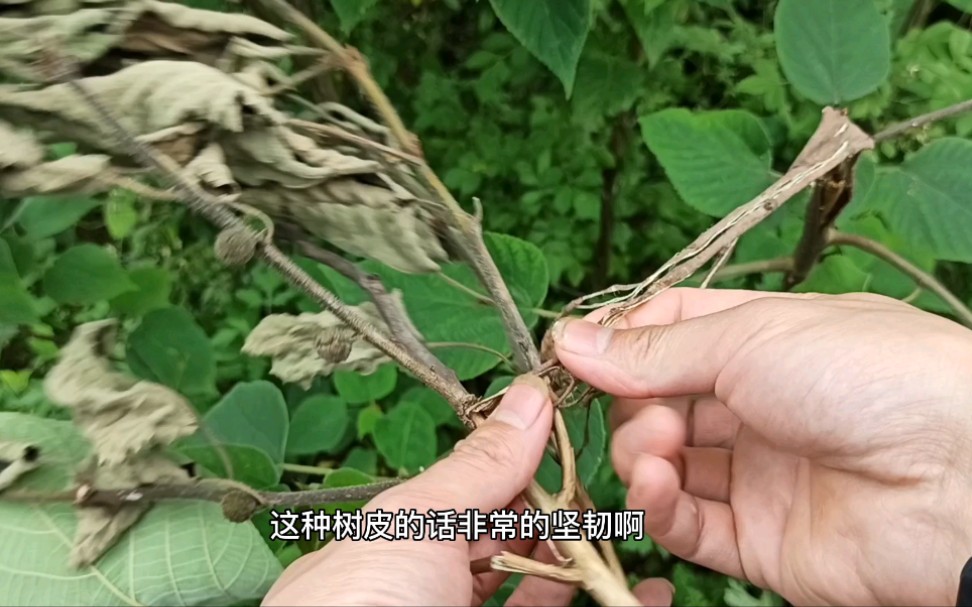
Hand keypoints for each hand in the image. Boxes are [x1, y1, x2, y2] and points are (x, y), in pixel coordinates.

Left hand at [263, 376, 671, 606]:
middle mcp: (427, 594)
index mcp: (390, 553)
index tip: (569, 447)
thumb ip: (479, 467)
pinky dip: (607, 606)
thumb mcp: (414, 523)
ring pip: (539, 593)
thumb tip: (530, 396)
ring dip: (589, 566)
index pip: (465, 501)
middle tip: (604, 498)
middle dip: (560, 519)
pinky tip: (644, 594)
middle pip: (506, 548)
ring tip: (630, 538)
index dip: (519, 472)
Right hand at [552, 288, 971, 605]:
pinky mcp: (757, 541)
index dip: (621, 342)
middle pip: (657, 403)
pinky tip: (652, 485)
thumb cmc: (869, 374)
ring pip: (664, 464)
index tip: (576, 352)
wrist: (959, 477)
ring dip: (638, 454)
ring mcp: (756, 475)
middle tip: (644, 409)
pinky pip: (686, 524)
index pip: (668, 334)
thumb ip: (653, 349)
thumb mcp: (749, 336)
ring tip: (653, 450)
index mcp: (760, 342)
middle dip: (632, 404)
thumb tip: (570, 339)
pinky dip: (656, 506)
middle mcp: (755, 406)